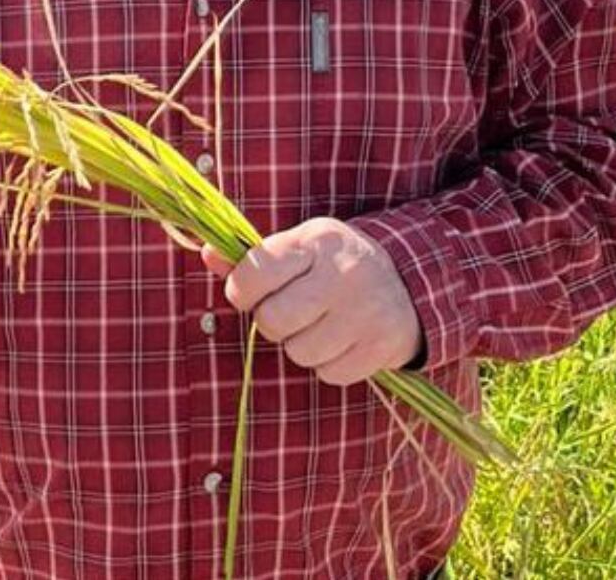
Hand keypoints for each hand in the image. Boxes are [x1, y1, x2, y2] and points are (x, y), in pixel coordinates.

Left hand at [200, 216, 421, 386]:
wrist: (407, 282)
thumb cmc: (335, 264)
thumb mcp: (299, 247)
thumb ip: (253, 257)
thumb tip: (208, 254)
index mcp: (316, 241)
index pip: (256, 271)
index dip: (241, 290)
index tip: (249, 292)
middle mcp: (343, 273)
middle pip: (272, 320)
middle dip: (272, 321)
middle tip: (290, 311)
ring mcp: (365, 311)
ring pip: (299, 352)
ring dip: (301, 344)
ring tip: (320, 324)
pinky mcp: (381, 346)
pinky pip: (329, 373)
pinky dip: (329, 363)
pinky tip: (342, 340)